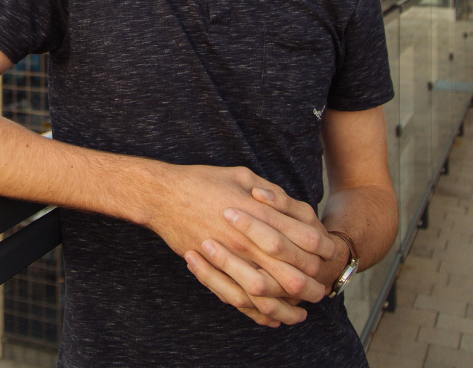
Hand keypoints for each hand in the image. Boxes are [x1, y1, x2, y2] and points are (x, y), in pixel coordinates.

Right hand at [148, 165, 335, 325]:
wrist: (163, 196)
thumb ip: (270, 192)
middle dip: (312, 284)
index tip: (328, 254)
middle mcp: (248, 241)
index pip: (304, 239)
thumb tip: (291, 206)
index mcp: (259, 214)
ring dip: (289, 306)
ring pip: (269, 295)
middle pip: (293, 273)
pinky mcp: (213, 271)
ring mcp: (229, 259)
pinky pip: (241, 301)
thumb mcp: (241, 175)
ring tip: (301, 311)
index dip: (322, 250)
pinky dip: (259, 313)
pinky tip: (271, 317)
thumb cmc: (202, 181)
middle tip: (321, 289)